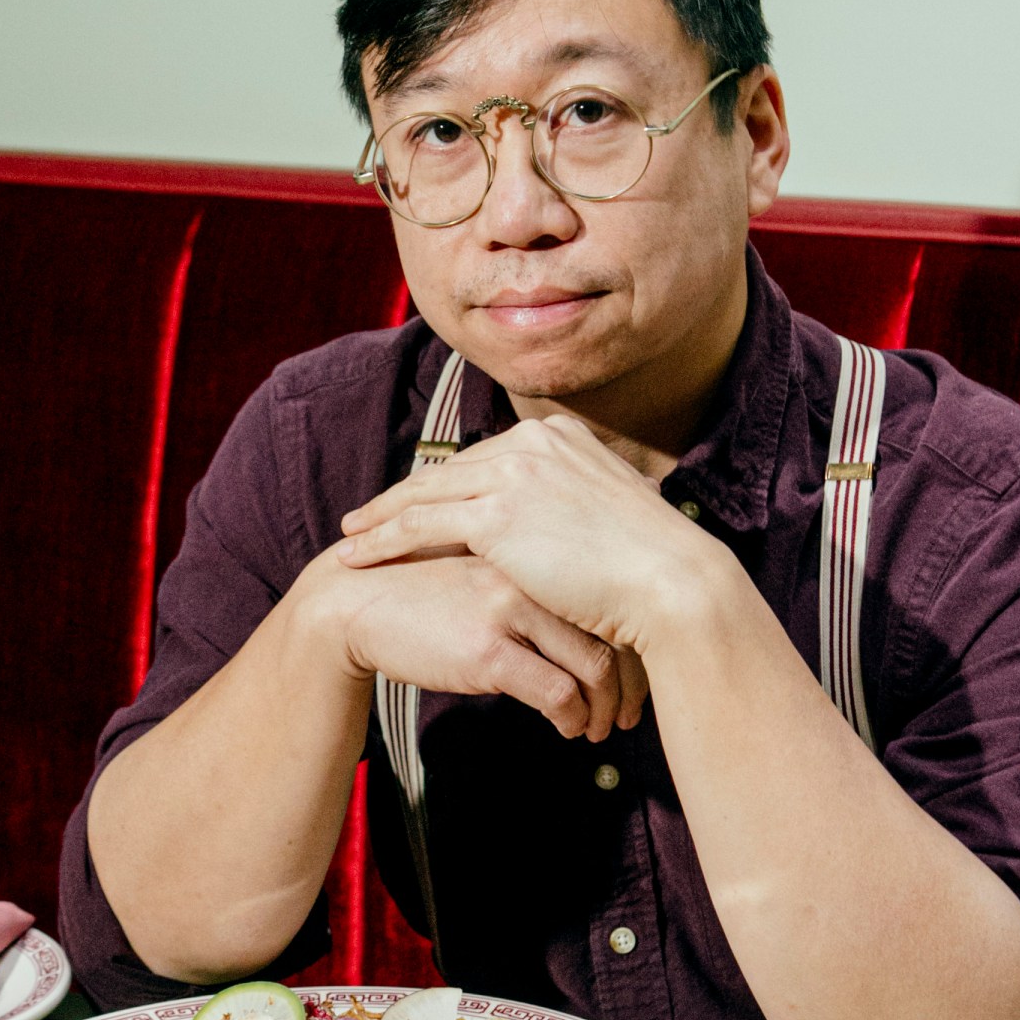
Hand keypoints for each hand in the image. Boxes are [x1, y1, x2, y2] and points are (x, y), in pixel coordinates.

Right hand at [304, 545, 642, 746]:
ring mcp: (511, 609)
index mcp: (536, 548)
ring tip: (599, 730)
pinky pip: (557, 691)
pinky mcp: (488, 648)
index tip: (634, 682)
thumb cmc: (421, 594)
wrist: (353, 605)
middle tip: (628, 716)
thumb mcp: (483, 572)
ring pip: (594, 664)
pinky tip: (567, 729)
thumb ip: (532, 583)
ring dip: (605, 708)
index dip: (631, 646)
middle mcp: (531, 573)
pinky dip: (572, 717)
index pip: (610, 598)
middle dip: (630, 684)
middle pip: (613, 632)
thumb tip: (583, 622)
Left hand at [335, 412, 723, 663]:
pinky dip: (382, 540)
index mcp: (560, 436)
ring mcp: (511, 473)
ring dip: (379, 518)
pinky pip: (419, 525)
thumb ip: (575, 508)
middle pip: (446, 470)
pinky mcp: (494, 514)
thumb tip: (562, 530)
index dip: (444, 485)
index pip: (483, 459)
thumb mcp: (612, 516)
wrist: (670, 584)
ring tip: (349, 538)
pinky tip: (357, 556)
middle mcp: (532, 442)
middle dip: (401, 497)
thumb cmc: (651, 567)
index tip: (415, 504)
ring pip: (423, 494)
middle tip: (364, 519)